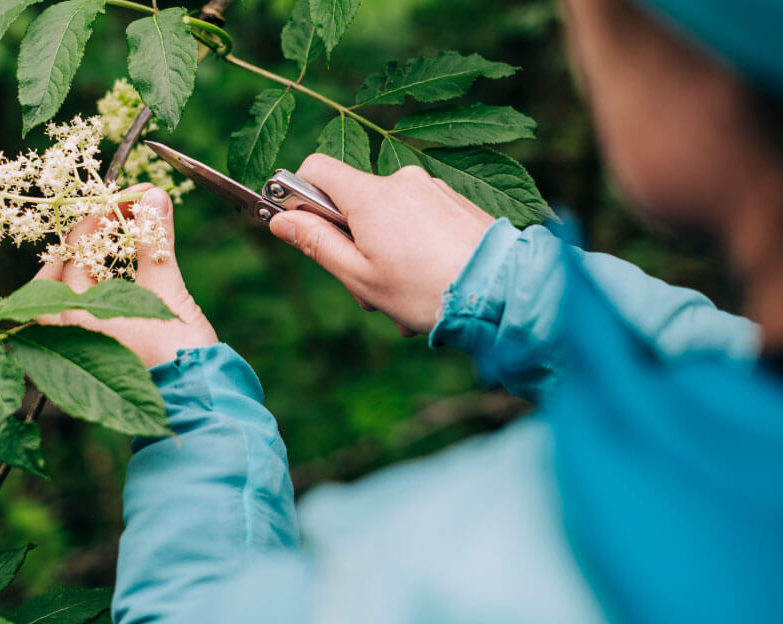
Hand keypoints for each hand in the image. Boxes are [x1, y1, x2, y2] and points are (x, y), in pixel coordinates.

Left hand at [35, 185, 217, 367]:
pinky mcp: (105, 350)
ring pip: (69, 294)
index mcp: (75, 316)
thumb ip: (154, 242)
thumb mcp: (167, 291)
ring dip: (91, 261)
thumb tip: (153, 199)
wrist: (198, 402)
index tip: (129, 199)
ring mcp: (85, 344)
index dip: (99, 217)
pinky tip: (122, 269)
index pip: (74, 251)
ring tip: (118, 237)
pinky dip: (100, 285)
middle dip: (87, 239)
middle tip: (116, 215)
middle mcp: (71, 332)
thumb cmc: (178, 355)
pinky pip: (88, 310)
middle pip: (61, 273)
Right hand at [268, 154, 494, 335]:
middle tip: (368, 286)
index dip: (299, 195)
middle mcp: (402, 180)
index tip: (302, 226)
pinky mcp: (460, 202)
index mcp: (370, 195)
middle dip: (352, 242)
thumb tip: (279, 219)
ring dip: (387, 254)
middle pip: (354, 202)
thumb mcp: (359, 276)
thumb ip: (315, 243)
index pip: (315, 169)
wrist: (503, 293)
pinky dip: (417, 249)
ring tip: (406, 295)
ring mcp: (434, 188)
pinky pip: (421, 220)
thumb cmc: (426, 291)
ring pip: (389, 217)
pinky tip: (430, 284)